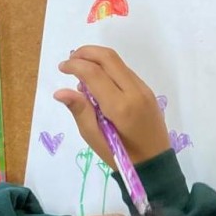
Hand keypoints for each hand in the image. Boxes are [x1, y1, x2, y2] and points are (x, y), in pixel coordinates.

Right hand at [54, 46, 169, 168]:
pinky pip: (126, 72)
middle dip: (86, 53)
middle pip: (108, 58)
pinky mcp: (148, 92)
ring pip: (119, 63)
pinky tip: (98, 83)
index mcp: (120, 106)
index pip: (94, 73)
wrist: (156, 163)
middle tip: (70, 61)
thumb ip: (80, 111)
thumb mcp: (96, 138)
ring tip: (81, 72)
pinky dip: (109, 70)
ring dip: (98, 60)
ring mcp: (144, 90)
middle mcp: (135, 92)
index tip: (61, 68)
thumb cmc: (123, 156)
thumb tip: (60, 92)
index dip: (75, 65)